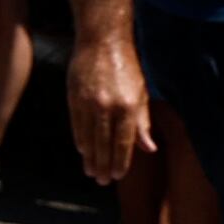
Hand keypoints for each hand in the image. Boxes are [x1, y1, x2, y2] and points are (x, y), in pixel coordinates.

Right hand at [68, 26, 152, 185]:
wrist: (102, 42)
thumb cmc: (126, 67)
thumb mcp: (141, 93)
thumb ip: (143, 123)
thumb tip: (148, 148)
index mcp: (129, 106)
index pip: (123, 143)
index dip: (120, 161)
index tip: (117, 175)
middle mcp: (108, 107)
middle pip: (104, 144)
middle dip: (103, 165)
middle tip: (101, 181)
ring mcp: (89, 103)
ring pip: (89, 138)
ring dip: (90, 157)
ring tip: (90, 171)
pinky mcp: (74, 98)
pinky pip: (77, 125)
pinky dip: (80, 139)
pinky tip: (82, 150)